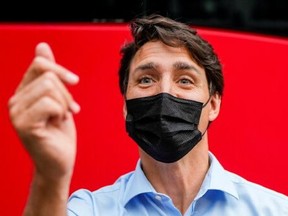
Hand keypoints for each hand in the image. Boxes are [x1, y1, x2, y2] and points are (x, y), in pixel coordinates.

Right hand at [8, 42, 79, 181]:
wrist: (59, 161)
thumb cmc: (59, 133)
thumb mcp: (58, 99)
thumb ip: (49, 74)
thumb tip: (42, 46)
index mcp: (23, 92)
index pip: (39, 64)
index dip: (61, 70)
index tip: (74, 82)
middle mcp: (15, 101)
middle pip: (48, 76)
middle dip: (66, 94)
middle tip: (67, 111)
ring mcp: (16, 113)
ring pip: (50, 88)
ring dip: (65, 104)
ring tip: (60, 118)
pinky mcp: (24, 125)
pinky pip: (50, 104)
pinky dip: (61, 113)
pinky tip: (57, 124)